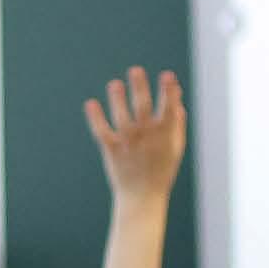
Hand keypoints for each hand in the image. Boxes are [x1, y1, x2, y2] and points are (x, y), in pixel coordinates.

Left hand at [85, 68, 186, 206]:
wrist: (142, 197)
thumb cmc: (161, 170)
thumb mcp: (175, 148)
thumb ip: (177, 124)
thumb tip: (178, 100)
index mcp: (164, 135)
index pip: (168, 109)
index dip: (168, 92)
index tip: (167, 75)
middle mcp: (146, 137)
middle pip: (142, 108)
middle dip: (140, 88)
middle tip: (135, 70)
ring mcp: (128, 143)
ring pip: (122, 117)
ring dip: (118, 100)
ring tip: (114, 84)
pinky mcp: (112, 150)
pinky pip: (102, 132)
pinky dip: (96, 118)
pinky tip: (91, 104)